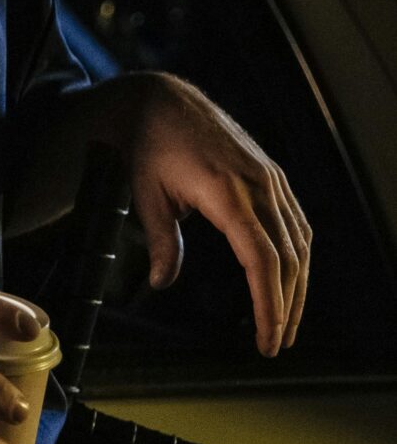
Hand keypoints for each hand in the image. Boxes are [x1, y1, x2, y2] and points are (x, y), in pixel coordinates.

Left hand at [126, 73, 310, 354]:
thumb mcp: (145, 193)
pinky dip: (298, 255)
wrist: (162, 101)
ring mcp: (270, 178)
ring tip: (287, 321)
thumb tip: (163, 282)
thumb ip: (162, 240)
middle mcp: (258, 184)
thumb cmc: (150, 145)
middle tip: (276, 342)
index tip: (267, 336)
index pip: (262, 260)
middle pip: (288, 258)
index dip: (269, 304)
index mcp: (227, 192)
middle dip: (286, 305)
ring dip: (298, 285)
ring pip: (299, 242)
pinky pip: (296, 222)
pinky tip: (291, 279)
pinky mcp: (272, 174)